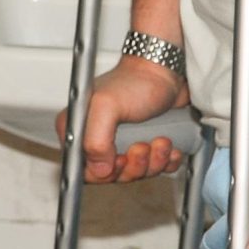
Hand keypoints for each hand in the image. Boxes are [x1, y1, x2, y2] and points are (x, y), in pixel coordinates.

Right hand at [56, 54, 188, 182]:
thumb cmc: (135, 81)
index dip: (102, 172)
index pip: (82, 168)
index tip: (118, 158)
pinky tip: (168, 145)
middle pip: (111, 175)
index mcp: (79, 129)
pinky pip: (154, 169)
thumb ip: (95, 140)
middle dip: (133, 165)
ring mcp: (122, 143)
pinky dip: (165, 162)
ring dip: (152, 162)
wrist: (165, 72)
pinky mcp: (144, 145)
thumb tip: (98, 169)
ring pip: (135, 174)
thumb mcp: (106, 106)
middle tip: (141, 145)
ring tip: (159, 140)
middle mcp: (98, 138)